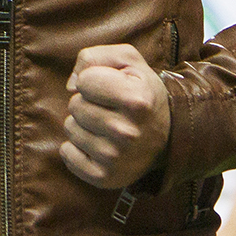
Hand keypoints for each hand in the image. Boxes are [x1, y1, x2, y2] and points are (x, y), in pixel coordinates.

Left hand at [60, 44, 170, 189]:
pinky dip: (75, 147)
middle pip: (74, 106)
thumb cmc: (140, 91)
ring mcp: (116, 158)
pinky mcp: (105, 178)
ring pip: (69, 128)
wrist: (167, 134)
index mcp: (137, 101)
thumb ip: (93, 57)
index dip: (93, 80)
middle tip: (109, 109)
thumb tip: (71, 85)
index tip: (111, 87)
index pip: (84, 81)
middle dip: (87, 102)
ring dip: (82, 124)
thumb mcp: (126, 60)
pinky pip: (67, 155)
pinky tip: (97, 144)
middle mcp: (128, 132)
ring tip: (107, 126)